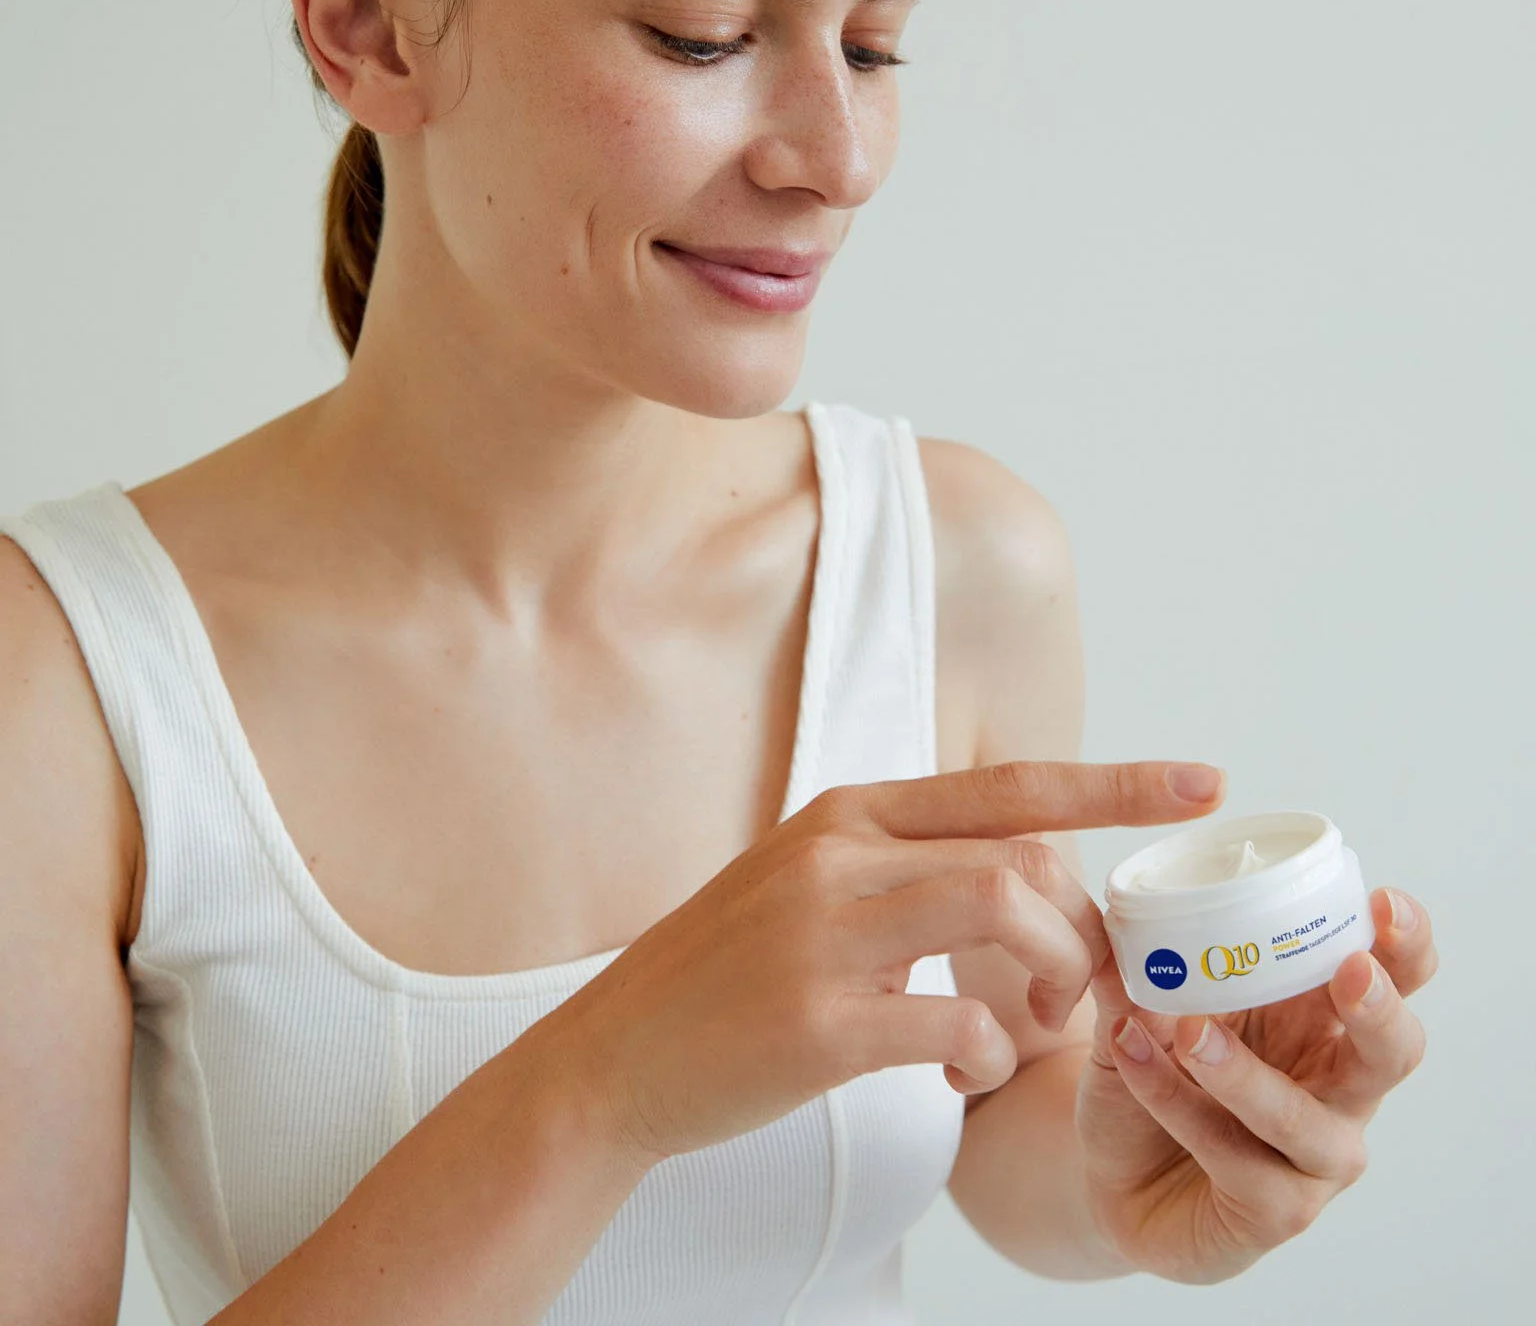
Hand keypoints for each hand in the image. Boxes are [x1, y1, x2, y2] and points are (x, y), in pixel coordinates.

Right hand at [532, 757, 1224, 1164]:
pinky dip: (990, 1056)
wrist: (615, 1056)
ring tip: (1032, 1032)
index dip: (1114, 782)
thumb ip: (907, 868)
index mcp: (847, 813)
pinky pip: (958, 1022)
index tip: (1201, 783)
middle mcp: (837, 853)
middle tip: (1088, 994)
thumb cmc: (731, 976)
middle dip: (1084, 931)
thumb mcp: (810, 887)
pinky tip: (963, 1074)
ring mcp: (822, 933)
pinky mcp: (815, 1022)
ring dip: (1051, 982)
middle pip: (1022, 855)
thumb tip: (1028, 879)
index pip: (1007, 783)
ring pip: (1003, 911)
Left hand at [1075, 884, 1435, 1283]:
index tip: (1384, 899)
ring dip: (1248, 1074)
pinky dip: (1176, 1104)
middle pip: (1394, 1051)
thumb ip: (1137, 966)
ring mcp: (1315, 1157)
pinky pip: (1233, 1157)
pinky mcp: (1275, 1211)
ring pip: (1306, 1120)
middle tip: (1350, 970)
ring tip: (1193, 1034)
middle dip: (1378, 1008)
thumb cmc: (1153, 1074)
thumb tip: (1120, 919)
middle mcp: (1337, 1088)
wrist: (1111, 1172)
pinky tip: (1131, 1059)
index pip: (1389, 976)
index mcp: (1322, 1020)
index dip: (1402, 942)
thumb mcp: (1141, 1006)